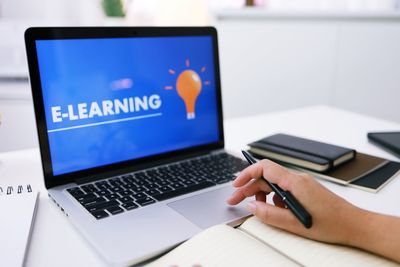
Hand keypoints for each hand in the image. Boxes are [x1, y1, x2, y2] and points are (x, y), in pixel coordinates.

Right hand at [227, 159, 363, 244]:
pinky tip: (276, 211)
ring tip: (258, 209)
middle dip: (248, 188)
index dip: (247, 173)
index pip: (264, 168)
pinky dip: (274, 199)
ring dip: (261, 195)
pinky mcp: (305, 190)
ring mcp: (302, 184)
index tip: (236, 184)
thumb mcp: (293, 224)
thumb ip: (269, 214)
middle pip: (265, 177)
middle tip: (235, 200)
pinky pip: (283, 189)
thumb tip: (251, 207)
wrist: (354, 225)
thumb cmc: (331, 223)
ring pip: (273, 184)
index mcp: (294, 183)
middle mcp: (297, 179)